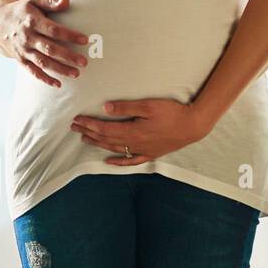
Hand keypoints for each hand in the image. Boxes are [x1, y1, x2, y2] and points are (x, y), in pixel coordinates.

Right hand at [0, 0, 89, 87]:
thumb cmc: (21, 11)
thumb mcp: (34, 1)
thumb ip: (50, 2)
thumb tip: (67, 2)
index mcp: (33, 22)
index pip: (53, 30)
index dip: (69, 35)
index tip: (85, 40)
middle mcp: (28, 37)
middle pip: (50, 49)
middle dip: (67, 56)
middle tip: (84, 62)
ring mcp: (24, 50)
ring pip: (43, 62)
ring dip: (60, 69)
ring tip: (76, 74)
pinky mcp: (21, 60)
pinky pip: (33, 71)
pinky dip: (45, 79)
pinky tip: (58, 84)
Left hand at [69, 98, 206, 165]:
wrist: (193, 126)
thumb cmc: (172, 113)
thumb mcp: (149, 105)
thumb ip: (126, 107)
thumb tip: (106, 108)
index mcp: (132, 131)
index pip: (104, 129)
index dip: (89, 124)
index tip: (77, 119)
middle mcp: (134, 143)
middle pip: (106, 139)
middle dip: (89, 133)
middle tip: (75, 128)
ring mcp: (142, 150)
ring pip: (114, 149)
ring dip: (98, 144)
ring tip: (85, 139)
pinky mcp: (150, 153)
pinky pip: (130, 161)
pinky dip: (118, 161)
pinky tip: (108, 161)